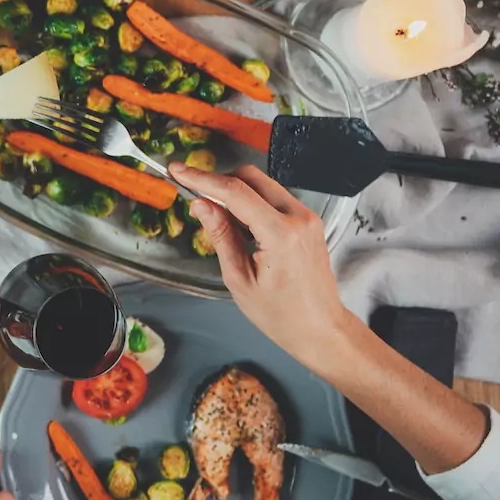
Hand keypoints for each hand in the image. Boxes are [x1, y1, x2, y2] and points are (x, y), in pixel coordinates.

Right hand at [169, 163, 354, 363]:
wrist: (321, 329)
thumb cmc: (282, 315)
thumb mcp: (239, 279)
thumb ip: (220, 235)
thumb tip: (200, 204)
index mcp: (280, 235)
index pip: (235, 192)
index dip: (202, 178)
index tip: (178, 171)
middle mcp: (298, 218)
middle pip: (251, 177)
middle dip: (218, 180)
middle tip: (192, 190)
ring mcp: (307, 218)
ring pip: (263, 185)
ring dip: (235, 192)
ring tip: (216, 216)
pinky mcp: (307, 221)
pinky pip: (274, 198)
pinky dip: (251, 202)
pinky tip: (238, 223)